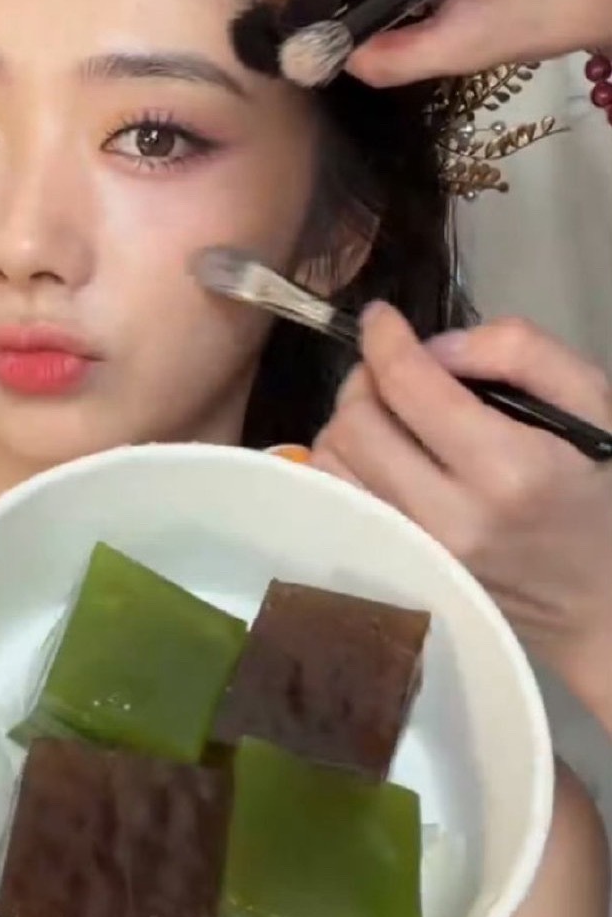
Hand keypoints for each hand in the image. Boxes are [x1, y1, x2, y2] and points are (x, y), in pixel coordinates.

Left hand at [312, 304, 611, 714]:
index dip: (383, 338)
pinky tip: (380, 454)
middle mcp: (451, 517)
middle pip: (355, 424)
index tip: (381, 317)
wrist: (602, 599)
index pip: (408, 386)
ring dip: (349, 422)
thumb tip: (435, 346)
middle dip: (364, 379)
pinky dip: (346, 464)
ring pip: (333, 465)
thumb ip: (518, 352)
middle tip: (392, 369)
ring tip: (387, 411)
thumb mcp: (594, 402)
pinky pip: (340, 504)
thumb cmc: (604, 491)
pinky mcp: (401, 573)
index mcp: (508, 469)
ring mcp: (420, 554)